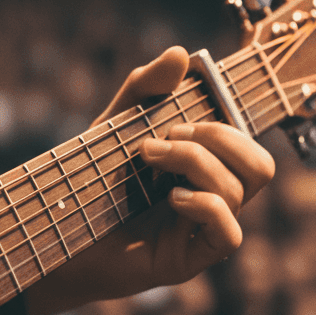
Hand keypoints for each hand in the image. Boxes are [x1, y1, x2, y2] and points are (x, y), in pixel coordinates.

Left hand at [26, 47, 274, 314]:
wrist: (54, 229)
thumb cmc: (88, 180)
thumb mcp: (114, 124)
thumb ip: (144, 88)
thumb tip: (180, 55)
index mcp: (205, 168)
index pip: (247, 141)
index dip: (226, 118)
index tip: (177, 110)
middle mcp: (212, 199)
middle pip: (261, 166)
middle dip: (220, 136)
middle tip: (169, 133)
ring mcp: (203, 231)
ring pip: (239, 190)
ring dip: (195, 161)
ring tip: (148, 156)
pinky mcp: (190, 259)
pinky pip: (230, 234)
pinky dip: (204, 206)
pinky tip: (171, 198)